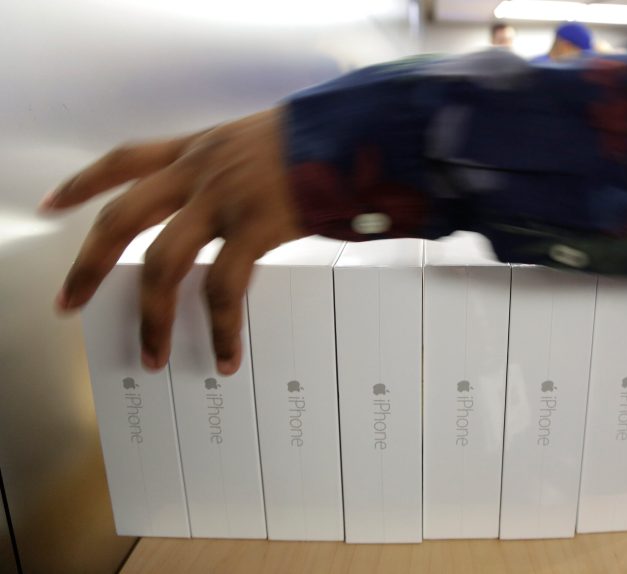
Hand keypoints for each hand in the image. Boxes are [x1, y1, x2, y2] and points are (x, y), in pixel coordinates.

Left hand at [40, 107, 305, 374]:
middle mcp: (199, 172)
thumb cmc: (315, 139)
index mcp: (198, 149)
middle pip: (122, 218)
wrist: (356, 130)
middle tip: (69, 300)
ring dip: (152, 316)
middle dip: (89, 265)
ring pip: (163, 264)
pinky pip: (225, 288)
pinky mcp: (255, 228)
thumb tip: (227, 211)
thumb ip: (232, 171)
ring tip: (151, 354)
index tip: (53, 205)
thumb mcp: (258, 143)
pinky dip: (222, 328)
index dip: (83, 184)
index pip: (124, 160)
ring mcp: (223, 201)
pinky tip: (224, 355)